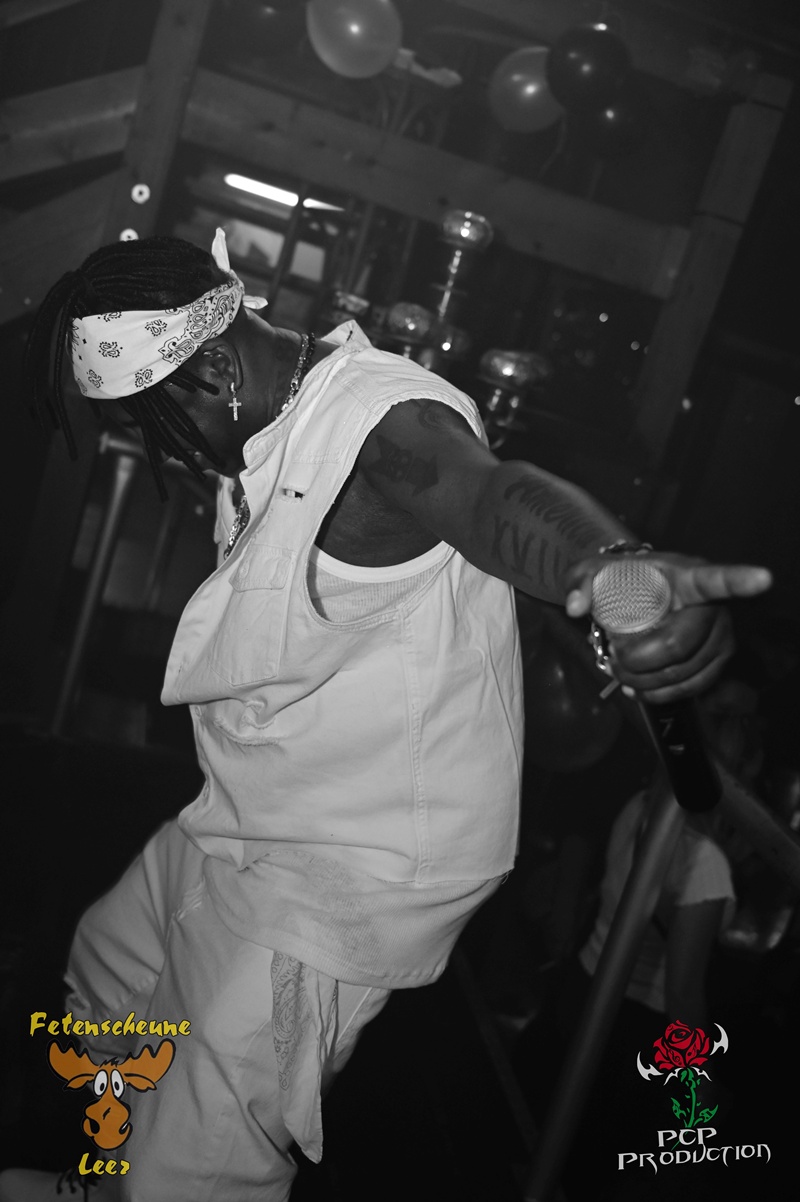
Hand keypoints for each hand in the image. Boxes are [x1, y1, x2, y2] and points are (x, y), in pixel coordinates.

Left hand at [564, 554, 771, 703]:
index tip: (765, 578)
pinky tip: (639, 687)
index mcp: (688, 577)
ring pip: (683, 672)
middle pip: (678, 645)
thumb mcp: (594, 573)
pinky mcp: (717, 662)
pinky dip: (660, 693)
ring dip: (645, 680)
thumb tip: (576, 606)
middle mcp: (713, 607)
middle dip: (639, 660)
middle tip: (614, 657)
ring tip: (621, 670)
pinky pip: (691, 687)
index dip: (740, 580)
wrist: (639, 595)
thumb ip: (580, 581)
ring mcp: (719, 637)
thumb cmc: (622, 581)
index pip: (716, 579)